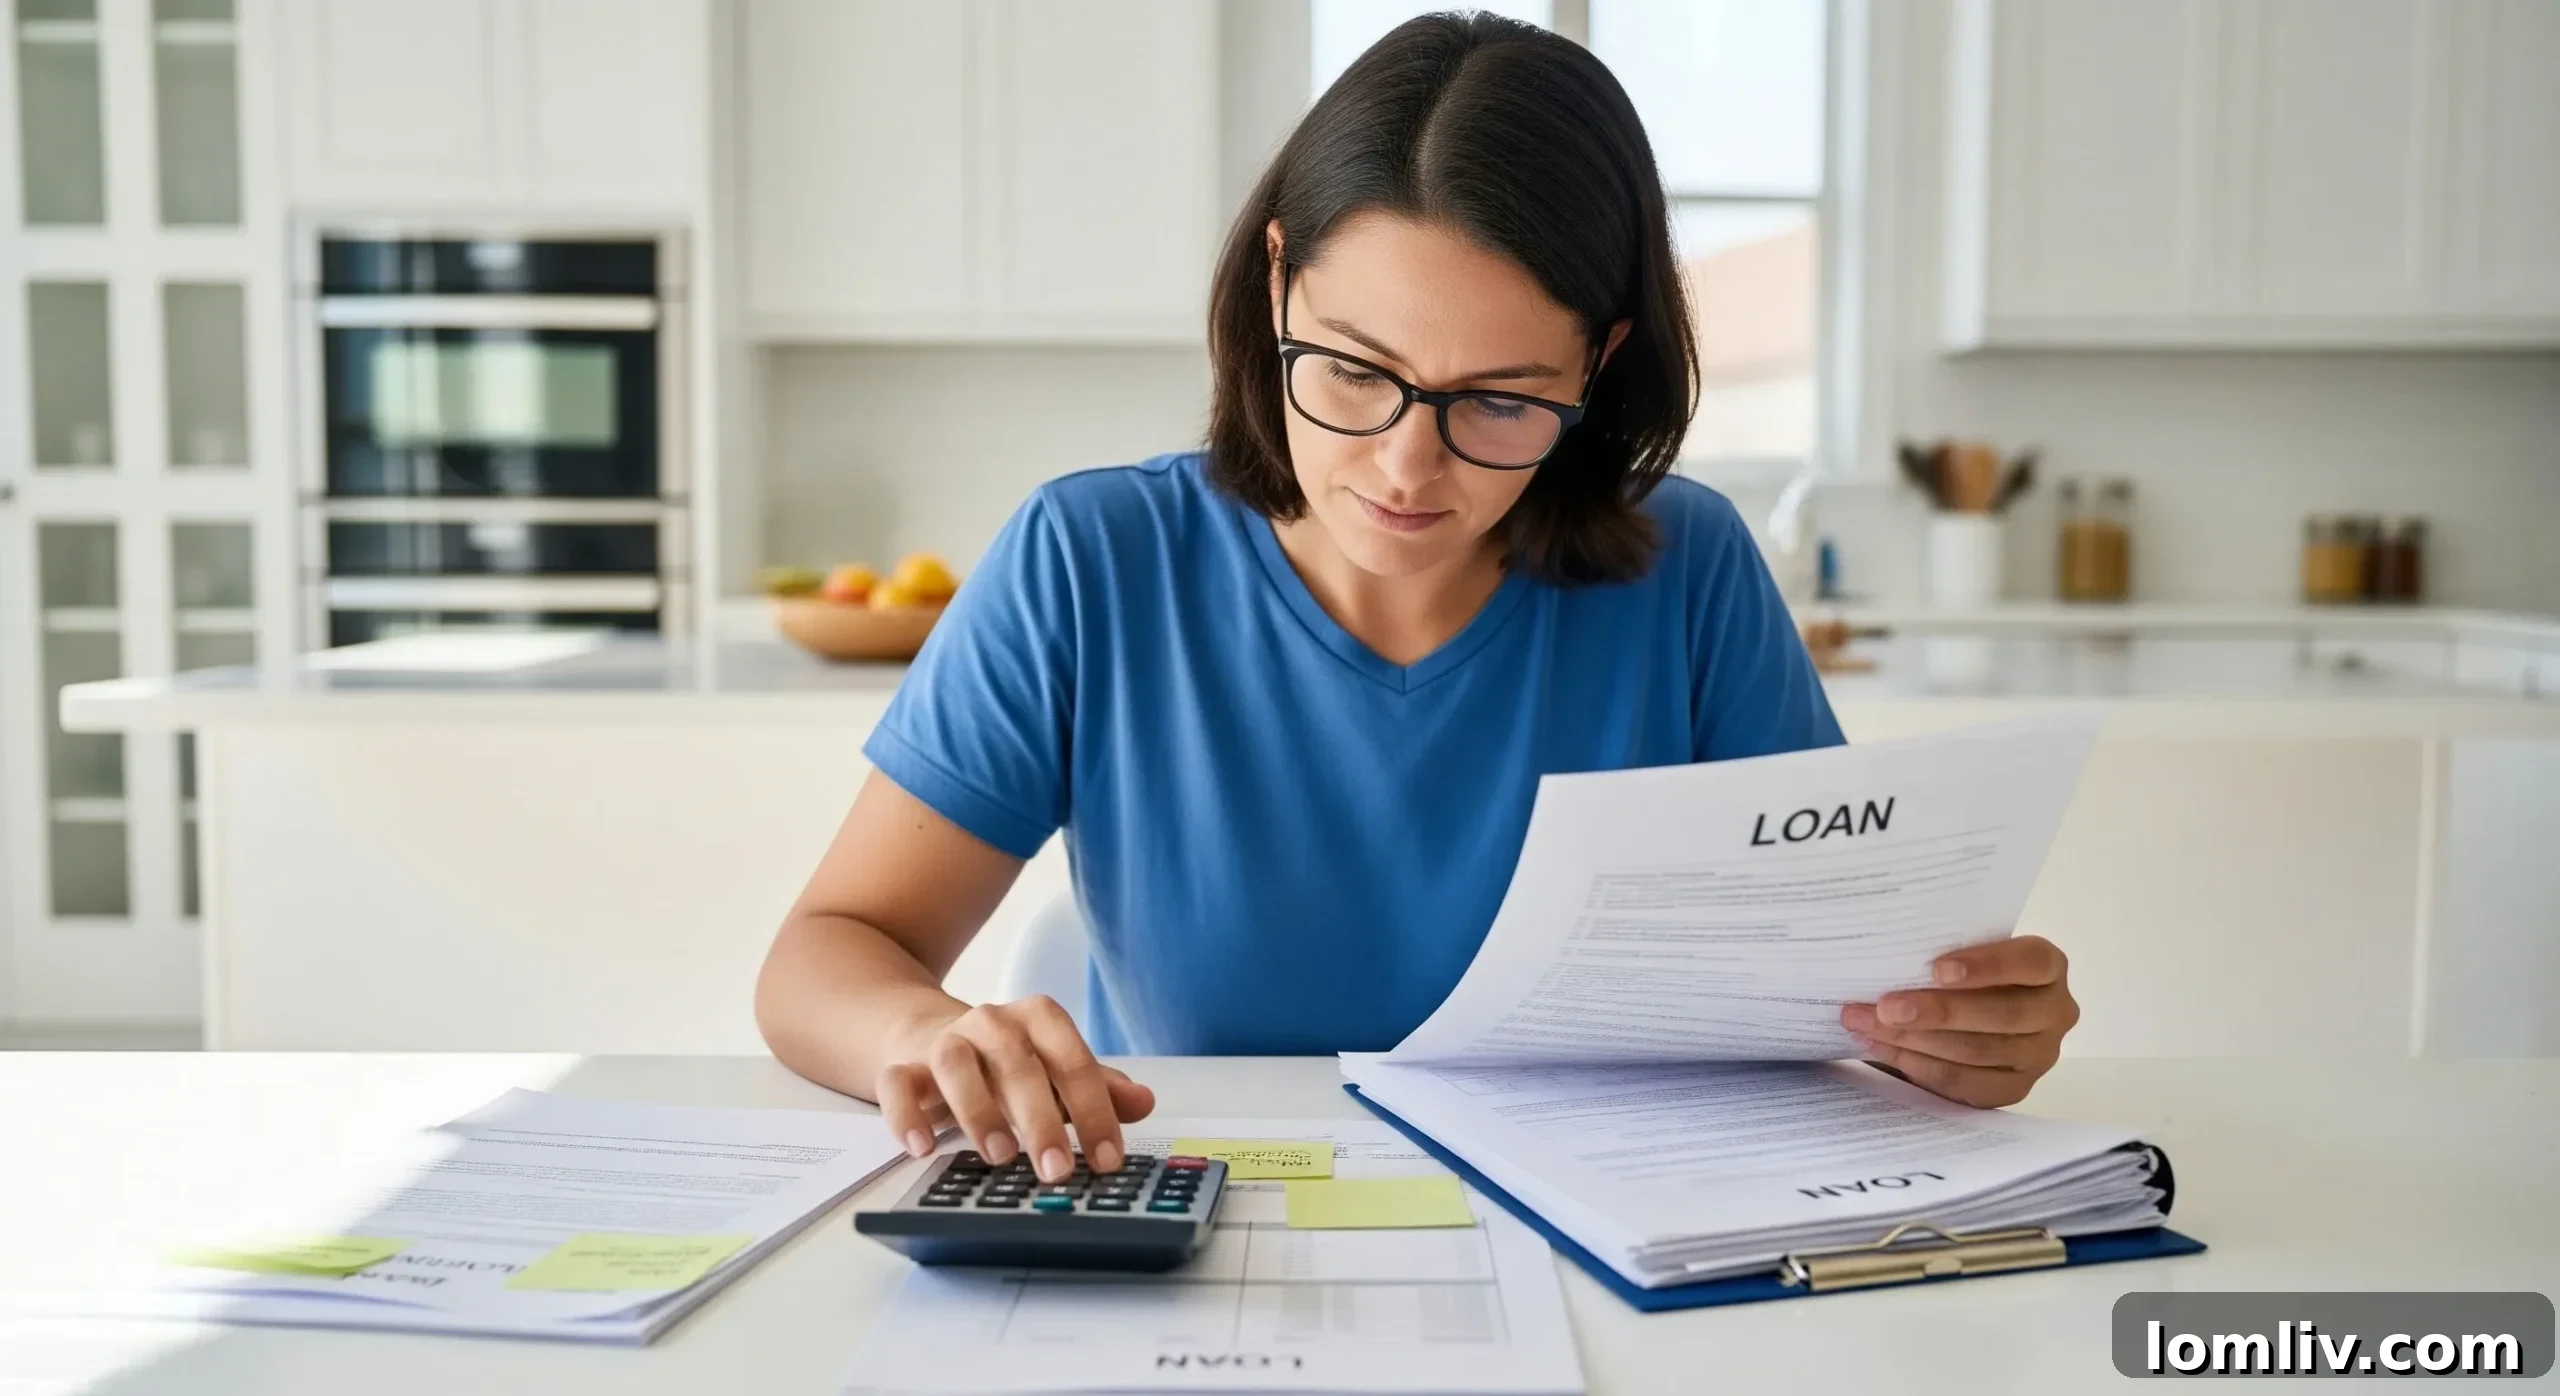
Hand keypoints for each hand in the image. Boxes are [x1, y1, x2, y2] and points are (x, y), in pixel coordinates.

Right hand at [876, 995, 1155, 1182]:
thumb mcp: (1056, 1072)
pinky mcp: (903, 1065)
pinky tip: (921, 1148)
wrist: (930, 1037)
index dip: (1094, 1110)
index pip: (1073, 1060)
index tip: (1107, 1159)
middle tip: (1056, 1169)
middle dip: (1041, 1118)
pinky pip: (897, 1083)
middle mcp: (991, 1023)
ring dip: (978, 1110)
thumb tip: (1144, 1103)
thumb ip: (1098, 1088)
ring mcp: (944, 1041)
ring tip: (999, 1157)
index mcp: (1038, 1019)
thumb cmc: (1007, 1064)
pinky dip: (906, 1113)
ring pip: (955, 1063)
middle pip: (1018, 1062)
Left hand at [1839, 936, 2077, 1107]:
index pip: (2030, 962)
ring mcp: (2039, 1055)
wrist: (1970, 1018)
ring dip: (1914, 1039)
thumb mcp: (1963, 956)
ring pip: (1977, 1050)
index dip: (1987, 966)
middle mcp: (2055, 1012)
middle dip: (1938, 1012)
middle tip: (1886, 1008)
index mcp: (2048, 968)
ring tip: (1867, 1025)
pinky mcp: (2015, 1088)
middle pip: (2002, 1014)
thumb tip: (1884, 960)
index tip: (1937, 969)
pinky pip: (1964, 1081)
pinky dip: (1918, 1066)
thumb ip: (1943, 958)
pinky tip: (1882, 1049)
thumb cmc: (1964, 976)